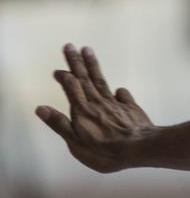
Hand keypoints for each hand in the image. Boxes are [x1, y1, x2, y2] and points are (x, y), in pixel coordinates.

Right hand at [35, 44, 153, 172]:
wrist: (140, 149)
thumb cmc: (106, 151)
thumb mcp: (76, 143)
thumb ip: (60, 124)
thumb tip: (40, 108)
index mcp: (82, 110)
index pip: (71, 87)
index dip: (64, 77)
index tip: (58, 70)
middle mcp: (98, 103)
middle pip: (85, 79)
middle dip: (76, 62)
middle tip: (69, 45)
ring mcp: (116, 104)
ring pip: (102, 82)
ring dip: (93, 66)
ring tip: (88, 50)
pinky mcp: (131, 109)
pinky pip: (124, 96)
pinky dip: (120, 92)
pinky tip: (118, 89)